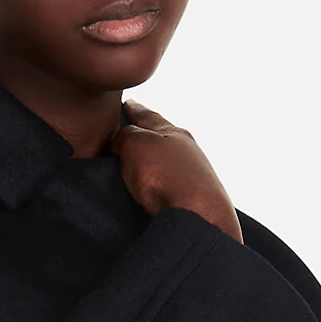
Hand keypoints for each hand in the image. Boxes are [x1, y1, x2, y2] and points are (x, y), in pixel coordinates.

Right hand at [108, 101, 243, 243]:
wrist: (200, 217)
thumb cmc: (169, 178)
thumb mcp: (136, 144)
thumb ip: (125, 135)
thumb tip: (120, 138)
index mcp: (173, 132)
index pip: (148, 115)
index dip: (135, 109)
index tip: (128, 104)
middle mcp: (186, 151)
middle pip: (161, 137)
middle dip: (146, 134)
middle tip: (130, 131)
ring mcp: (192, 175)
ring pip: (168, 161)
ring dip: (153, 160)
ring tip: (137, 163)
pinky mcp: (193, 199)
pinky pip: (170, 184)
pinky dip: (160, 182)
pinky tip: (153, 188)